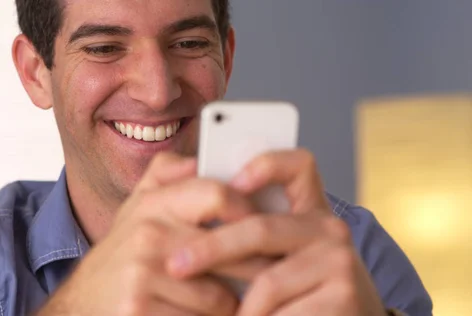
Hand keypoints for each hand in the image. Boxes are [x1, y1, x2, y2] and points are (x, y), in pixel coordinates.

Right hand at [38, 153, 251, 315]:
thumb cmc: (122, 256)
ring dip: (229, 304)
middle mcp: (147, 235)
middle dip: (255, 268)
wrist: (82, 302)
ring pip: (220, 296)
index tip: (265, 228)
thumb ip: (167, 176)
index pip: (218, 194)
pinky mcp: (139, 311)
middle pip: (228, 252)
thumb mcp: (137, 208)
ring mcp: (142, 274)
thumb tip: (205, 156)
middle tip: (270, 275)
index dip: (250, 212)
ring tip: (225, 302)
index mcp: (153, 204)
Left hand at [166, 149, 386, 315]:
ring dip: (241, 309)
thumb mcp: (280, 261)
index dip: (267, 164)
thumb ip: (254, 237)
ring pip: (266, 283)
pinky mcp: (345, 298)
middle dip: (211, 249)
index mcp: (311, 213)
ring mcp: (341, 263)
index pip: (299, 166)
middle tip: (175, 267)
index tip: (233, 182)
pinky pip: (280, 313)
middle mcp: (331, 230)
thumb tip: (197, 204)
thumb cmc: (301, 295)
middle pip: (260, 229)